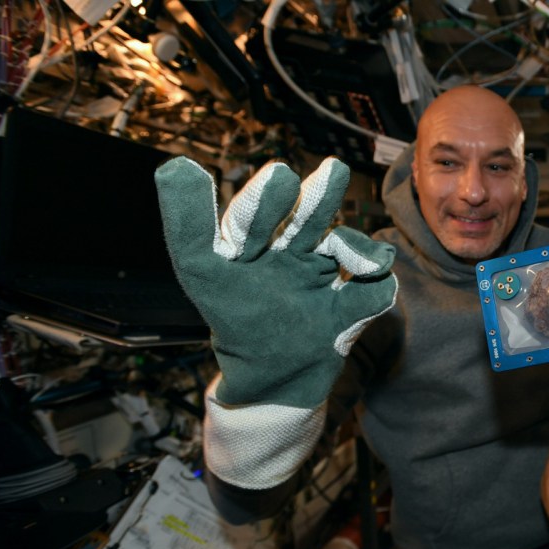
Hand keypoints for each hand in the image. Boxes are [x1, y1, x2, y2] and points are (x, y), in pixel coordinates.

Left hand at [156, 156, 396, 408]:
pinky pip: (372, 289)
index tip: (279, 176)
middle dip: (315, 201)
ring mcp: (322, 278)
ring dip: (351, 237)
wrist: (270, 382)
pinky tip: (374, 272)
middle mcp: (288, 255)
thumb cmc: (233, 325)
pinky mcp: (350, 306)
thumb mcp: (200, 273)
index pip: (255, 218)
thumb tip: (172, 166)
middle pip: (303, 223)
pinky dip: (376, 279)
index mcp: (250, 249)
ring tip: (362, 237)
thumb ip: (186, 226)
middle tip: (331, 172)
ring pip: (339, 246)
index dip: (265, 200)